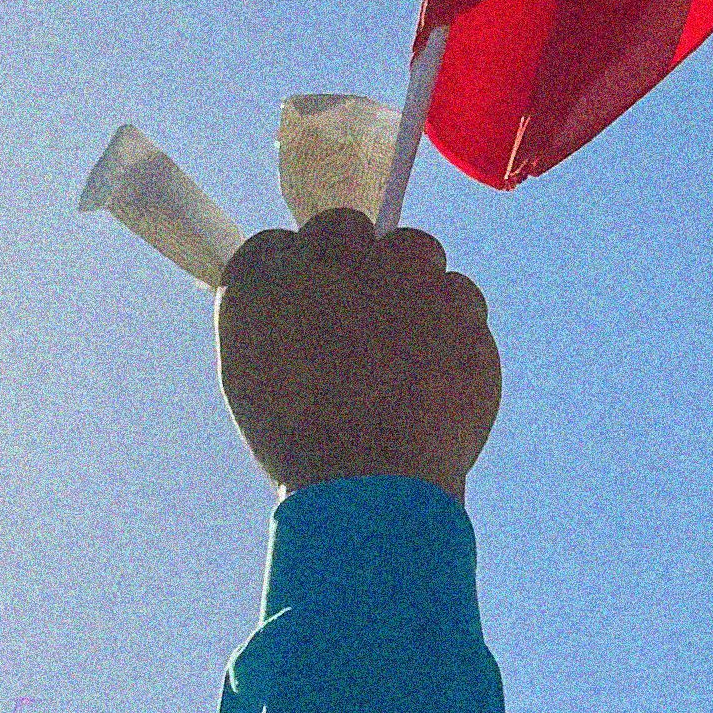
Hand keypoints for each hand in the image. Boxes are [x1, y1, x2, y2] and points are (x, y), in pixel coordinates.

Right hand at [216, 211, 501, 500]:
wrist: (374, 482)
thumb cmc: (302, 441)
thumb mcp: (252, 376)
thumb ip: (270, 316)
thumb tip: (297, 291)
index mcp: (269, 278)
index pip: (280, 244)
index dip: (299, 277)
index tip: (311, 310)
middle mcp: (334, 259)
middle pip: (346, 230)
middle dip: (354, 266)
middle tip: (360, 324)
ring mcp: (404, 274)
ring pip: (415, 253)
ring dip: (411, 286)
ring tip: (403, 352)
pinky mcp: (460, 303)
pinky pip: (461, 298)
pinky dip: (453, 327)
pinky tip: (436, 373)